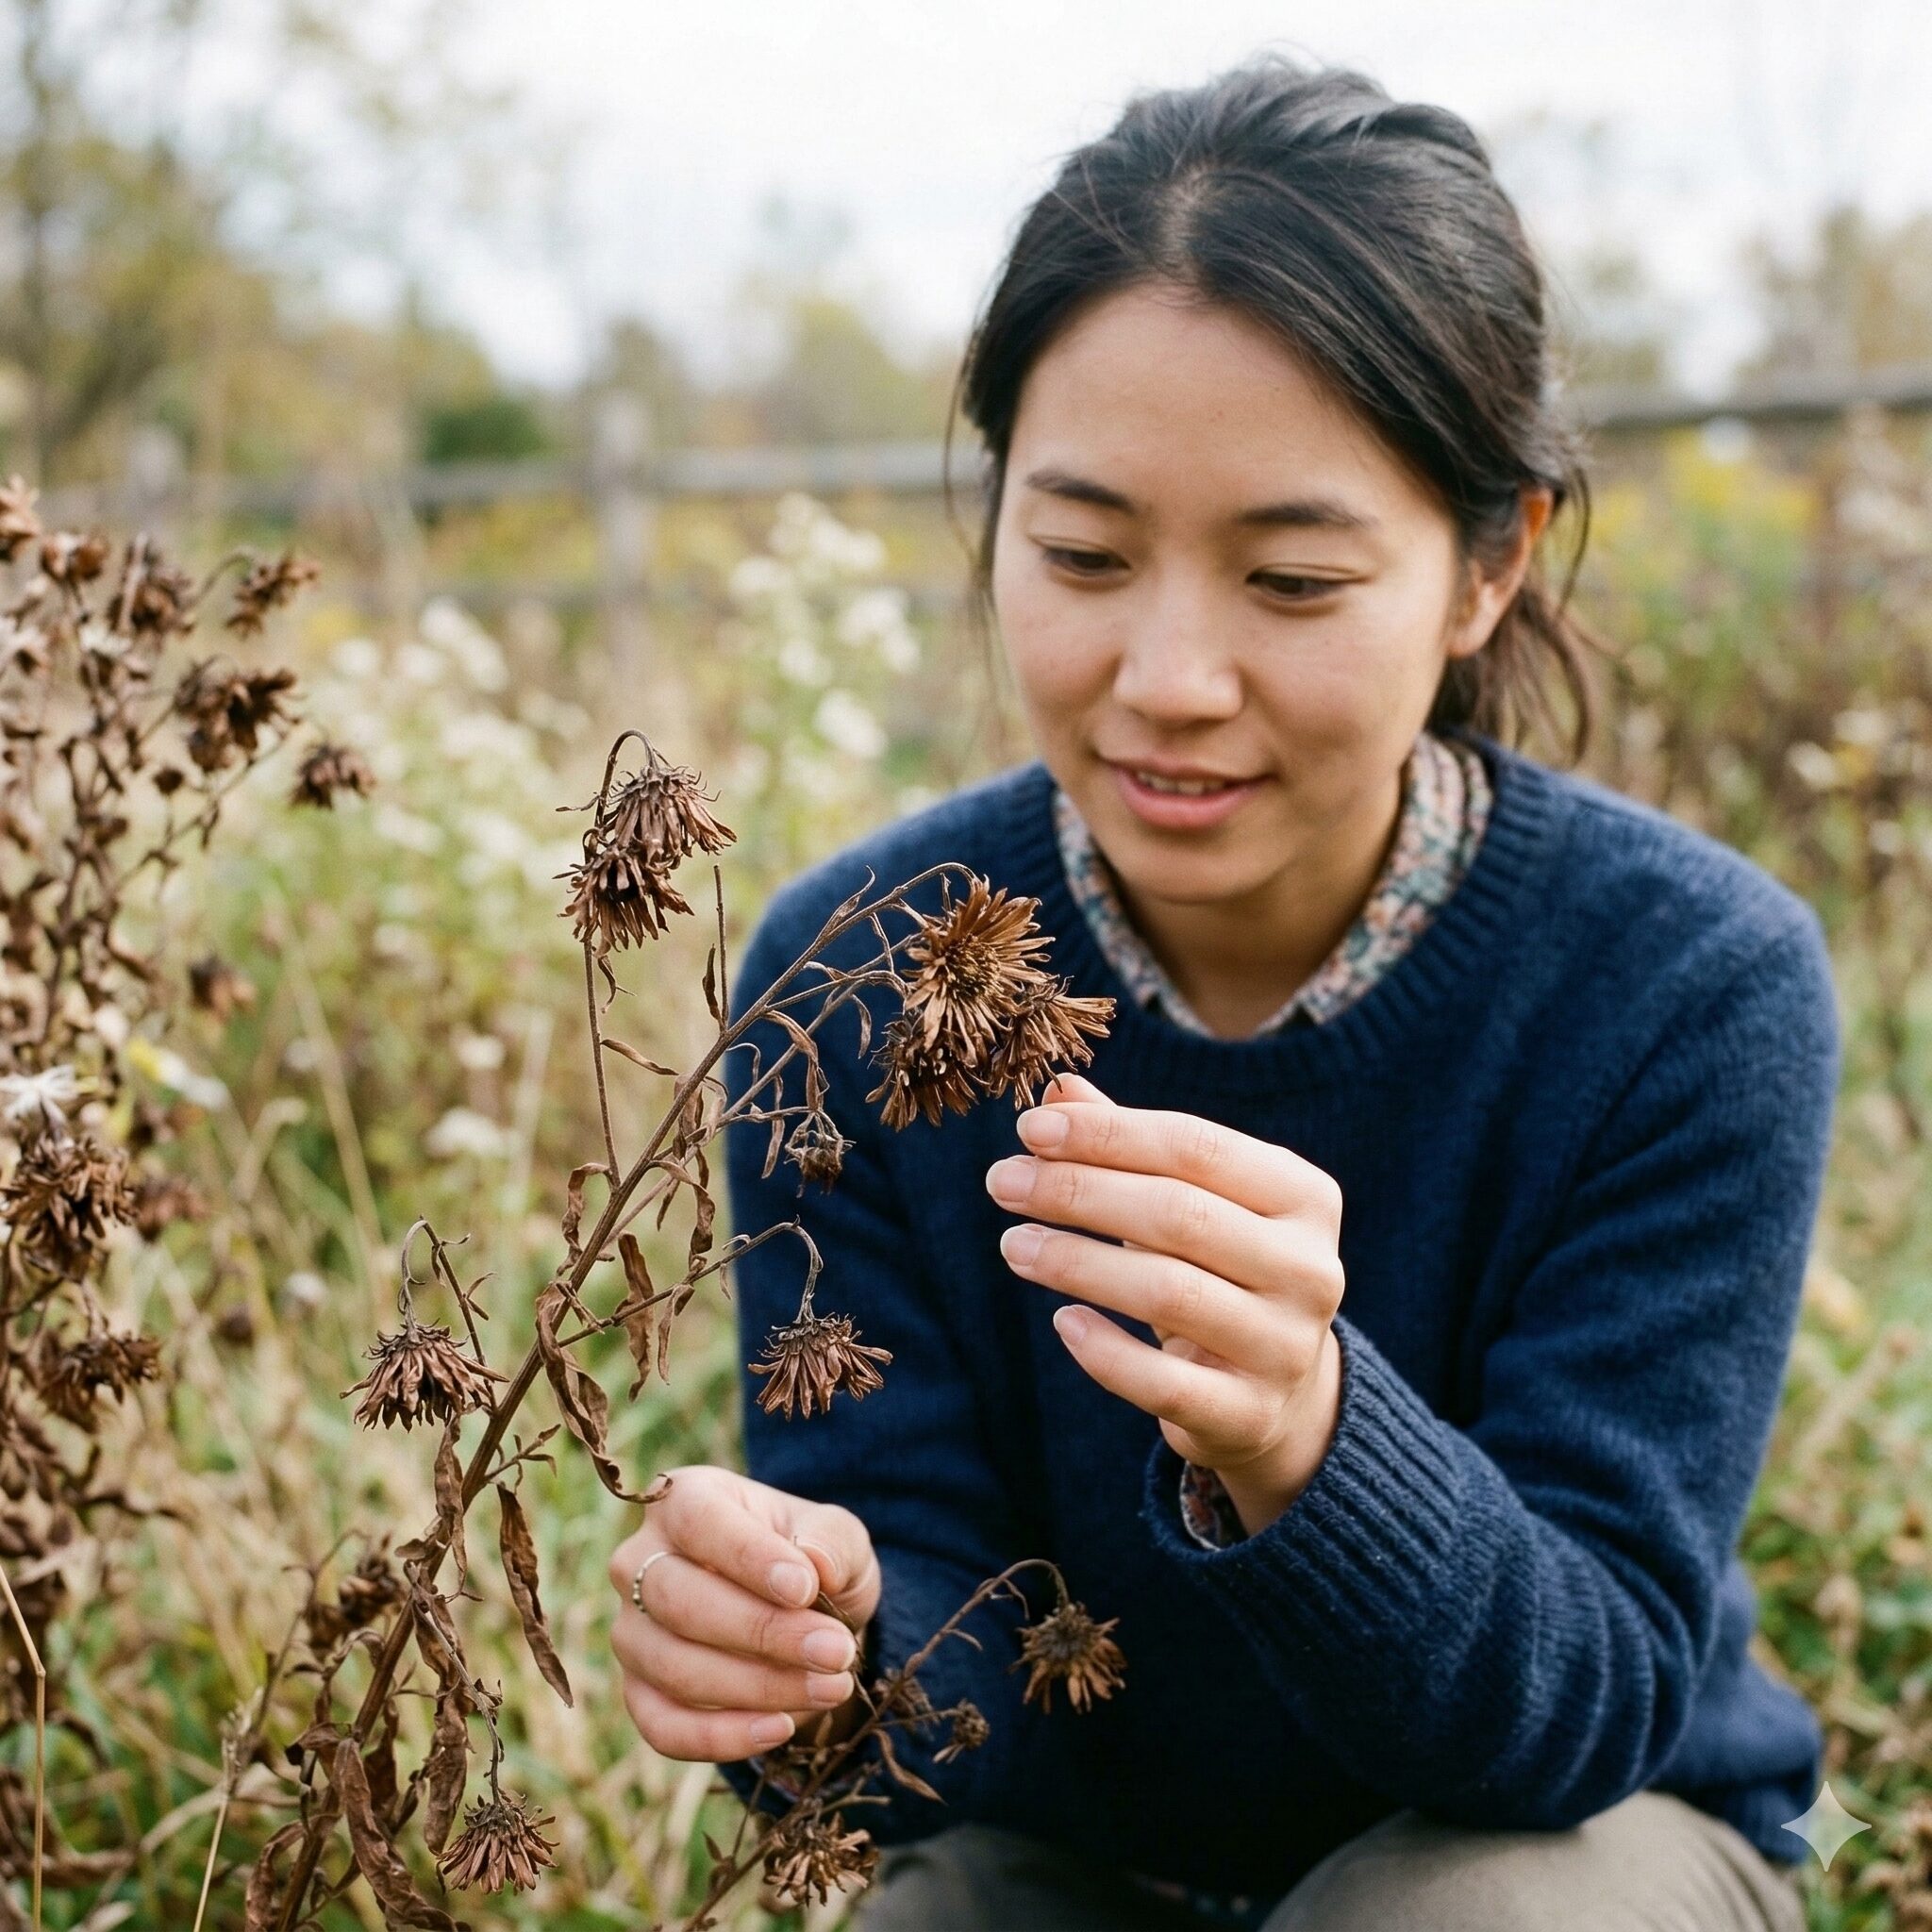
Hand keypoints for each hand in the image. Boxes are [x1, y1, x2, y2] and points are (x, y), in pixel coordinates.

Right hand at [607, 1464, 881, 1761]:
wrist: (799, 1615)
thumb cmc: (810, 1561)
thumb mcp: (838, 1537)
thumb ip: (832, 1542)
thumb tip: (815, 1564)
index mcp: (685, 1499)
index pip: (699, 1520)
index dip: (749, 1557)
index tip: (805, 1588)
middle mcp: (639, 1560)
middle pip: (679, 1600)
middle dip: (763, 1633)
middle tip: (835, 1651)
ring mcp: (631, 1630)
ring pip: (674, 1667)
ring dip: (757, 1688)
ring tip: (831, 1687)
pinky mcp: (637, 1692)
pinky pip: (663, 1726)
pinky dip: (722, 1737)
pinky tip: (781, 1729)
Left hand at [987, 1072, 1343, 1534]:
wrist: (1280, 1396)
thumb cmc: (1222, 1271)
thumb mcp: (1193, 1202)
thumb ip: (1130, 1147)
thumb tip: (1058, 1091)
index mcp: (1303, 1196)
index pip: (1196, 1146)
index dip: (1107, 1134)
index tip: (1029, 1130)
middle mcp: (1309, 1268)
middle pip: (1178, 1214)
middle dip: (1078, 1192)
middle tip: (1003, 1183)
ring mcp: (1285, 1346)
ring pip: (1168, 1292)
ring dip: (1077, 1262)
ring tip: (1013, 1245)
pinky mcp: (1249, 1414)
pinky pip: (1162, 1382)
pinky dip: (1104, 1350)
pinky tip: (1063, 1321)